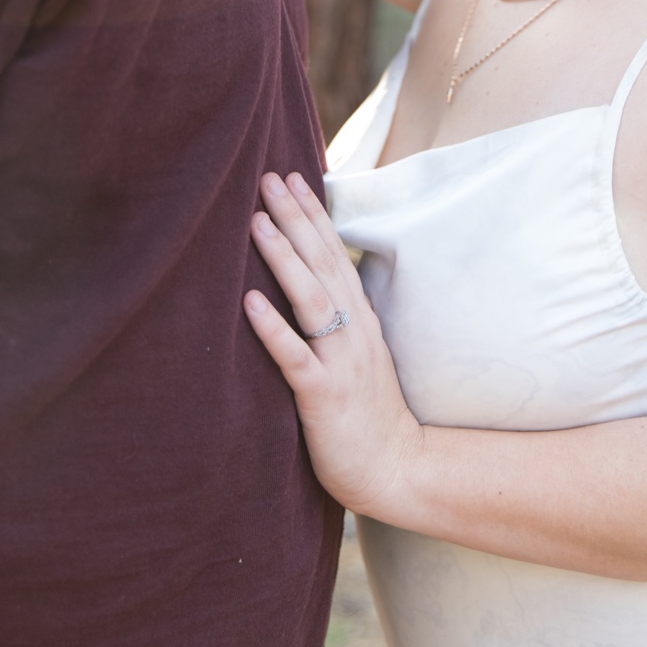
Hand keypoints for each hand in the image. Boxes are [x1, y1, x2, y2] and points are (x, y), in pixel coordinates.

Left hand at [245, 174, 422, 514]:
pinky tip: (248, 301)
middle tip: (268, 177)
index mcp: (360, 320)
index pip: (335, 254)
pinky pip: (295, 356)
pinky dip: (272, 326)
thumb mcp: (358, 358)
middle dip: (294, 218)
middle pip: (322, 263)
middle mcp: (353, 331)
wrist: (398, 470)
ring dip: (283, 257)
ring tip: (256, 222)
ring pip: (310, 298)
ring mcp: (341, 361)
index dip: (313, 214)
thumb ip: (338, 323)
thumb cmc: (369, 417)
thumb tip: (312, 287)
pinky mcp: (324, 395)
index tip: (292, 176)